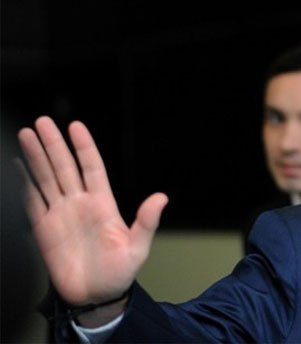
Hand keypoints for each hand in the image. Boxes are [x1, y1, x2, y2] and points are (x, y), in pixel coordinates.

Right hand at [18, 116, 167, 311]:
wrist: (95, 297)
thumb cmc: (119, 273)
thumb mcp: (138, 248)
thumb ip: (146, 222)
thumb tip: (162, 198)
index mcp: (103, 204)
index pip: (92, 168)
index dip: (84, 147)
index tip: (75, 126)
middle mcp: (80, 204)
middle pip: (64, 167)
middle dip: (53, 145)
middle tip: (42, 122)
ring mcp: (61, 214)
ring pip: (46, 179)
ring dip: (36, 158)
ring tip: (27, 135)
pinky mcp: (44, 229)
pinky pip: (32, 202)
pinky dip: (24, 184)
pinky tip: (18, 167)